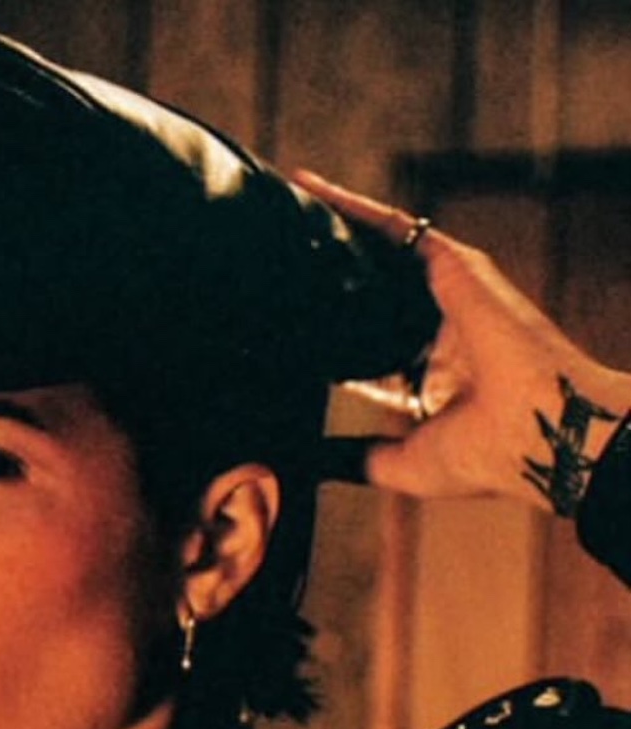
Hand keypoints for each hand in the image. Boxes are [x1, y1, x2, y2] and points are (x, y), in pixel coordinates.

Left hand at [295, 170, 630, 509]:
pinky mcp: (451, 264)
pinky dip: (350, 207)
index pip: (365, 352)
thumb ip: (351, 457)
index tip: (277, 335)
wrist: (536, 428)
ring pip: (375, 254)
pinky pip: (391, 226)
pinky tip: (306, 191)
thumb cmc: (483, 455)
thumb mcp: (398, 464)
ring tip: (277, 216)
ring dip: (331, 232)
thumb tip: (303, 457)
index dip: (325, 343)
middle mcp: (435, 331)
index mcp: (428, 378)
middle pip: (367, 296)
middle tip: (265, 267)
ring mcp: (444, 295)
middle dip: (323, 281)